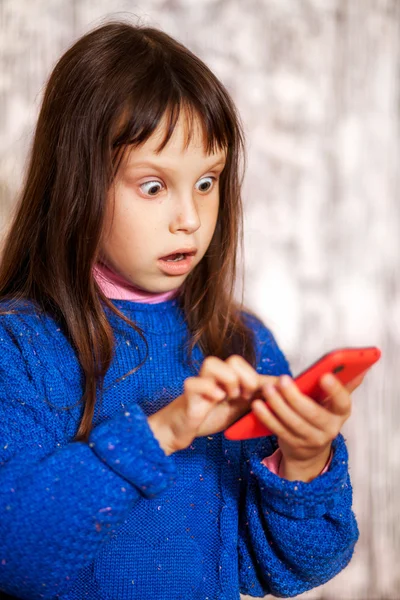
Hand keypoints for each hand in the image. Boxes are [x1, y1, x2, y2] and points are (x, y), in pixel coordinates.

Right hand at [148, 355, 277, 454]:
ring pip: (213, 363)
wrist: (182, 428)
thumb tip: (283, 392)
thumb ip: (257, 398)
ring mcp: (200, 382)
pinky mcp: (188, 392)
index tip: (277, 391)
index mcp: (229, 377)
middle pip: (234, 360)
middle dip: (246, 379)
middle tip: (245, 397)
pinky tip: (215, 400)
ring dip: (227, 381)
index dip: (265, 379)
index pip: (250, 368)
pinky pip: (195, 382)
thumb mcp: (239, 407)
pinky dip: (208, 390)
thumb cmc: (210, 415)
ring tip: (229, 397)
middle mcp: (215, 375)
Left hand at [251, 372, 364, 478]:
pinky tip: (258, 405)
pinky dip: (267, 417)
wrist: (309, 449)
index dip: (335, 390)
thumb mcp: (333, 401)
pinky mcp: (293, 445)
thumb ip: (343, 384)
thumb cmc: (320, 413)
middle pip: (312, 413)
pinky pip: (279, 430)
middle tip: (282, 380)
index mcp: (341, 413)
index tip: (324, 375)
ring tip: (267, 389)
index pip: (343, 402)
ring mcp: (311, 439)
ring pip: (293, 422)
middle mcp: (330, 428)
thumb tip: (361, 367)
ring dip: (278, 405)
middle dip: (295, 396)